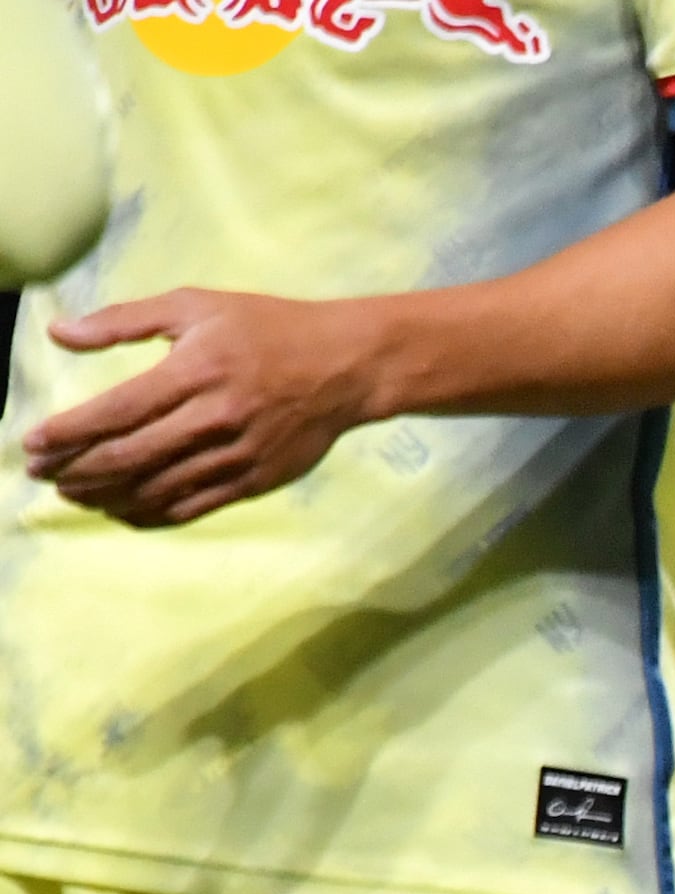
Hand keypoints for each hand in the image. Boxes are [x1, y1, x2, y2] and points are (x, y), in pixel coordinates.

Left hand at [21, 290, 394, 524]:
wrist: (347, 367)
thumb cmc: (268, 327)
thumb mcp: (195, 305)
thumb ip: (124, 320)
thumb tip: (60, 333)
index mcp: (196, 371)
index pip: (117, 410)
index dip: (69, 431)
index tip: (33, 443)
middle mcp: (215, 419)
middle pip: (131, 456)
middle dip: (77, 469)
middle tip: (42, 474)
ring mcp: (237, 455)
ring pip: (159, 488)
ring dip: (108, 496)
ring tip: (75, 494)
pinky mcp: (256, 480)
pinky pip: (194, 506)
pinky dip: (153, 513)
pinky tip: (124, 511)